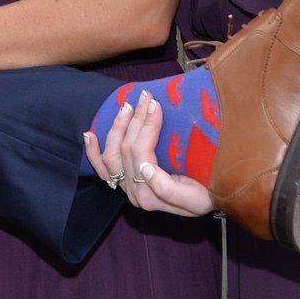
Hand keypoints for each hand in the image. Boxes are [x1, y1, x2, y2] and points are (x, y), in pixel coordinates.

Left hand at [82, 90, 211, 215]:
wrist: (210, 202)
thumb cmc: (207, 197)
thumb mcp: (195, 199)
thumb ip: (167, 188)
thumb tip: (144, 168)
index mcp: (150, 195)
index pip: (142, 152)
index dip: (147, 125)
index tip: (156, 104)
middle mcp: (134, 193)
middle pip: (126, 149)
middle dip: (135, 119)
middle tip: (146, 96)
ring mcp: (126, 187)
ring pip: (111, 154)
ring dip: (117, 127)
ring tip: (127, 106)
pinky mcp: (122, 183)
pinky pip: (101, 169)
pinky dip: (93, 152)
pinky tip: (89, 134)